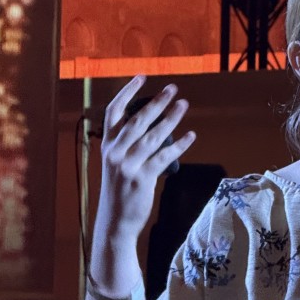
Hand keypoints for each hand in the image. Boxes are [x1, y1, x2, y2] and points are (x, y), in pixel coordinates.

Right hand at [97, 76, 194, 240]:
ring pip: (153, 136)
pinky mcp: (141, 178)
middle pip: (137, 120)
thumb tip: (154, 126)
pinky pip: (164, 157)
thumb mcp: (116, 165)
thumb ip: (128, 146)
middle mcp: (115, 152)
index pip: (114, 112)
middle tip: (173, 89)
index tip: (142, 77)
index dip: (127, 93)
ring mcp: (127, 165)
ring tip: (184, 105)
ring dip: (171, 118)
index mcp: (107, 145)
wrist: (115, 222)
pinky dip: (179, 145)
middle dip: (156, 102)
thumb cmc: (119, 191)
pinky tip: (191, 135)